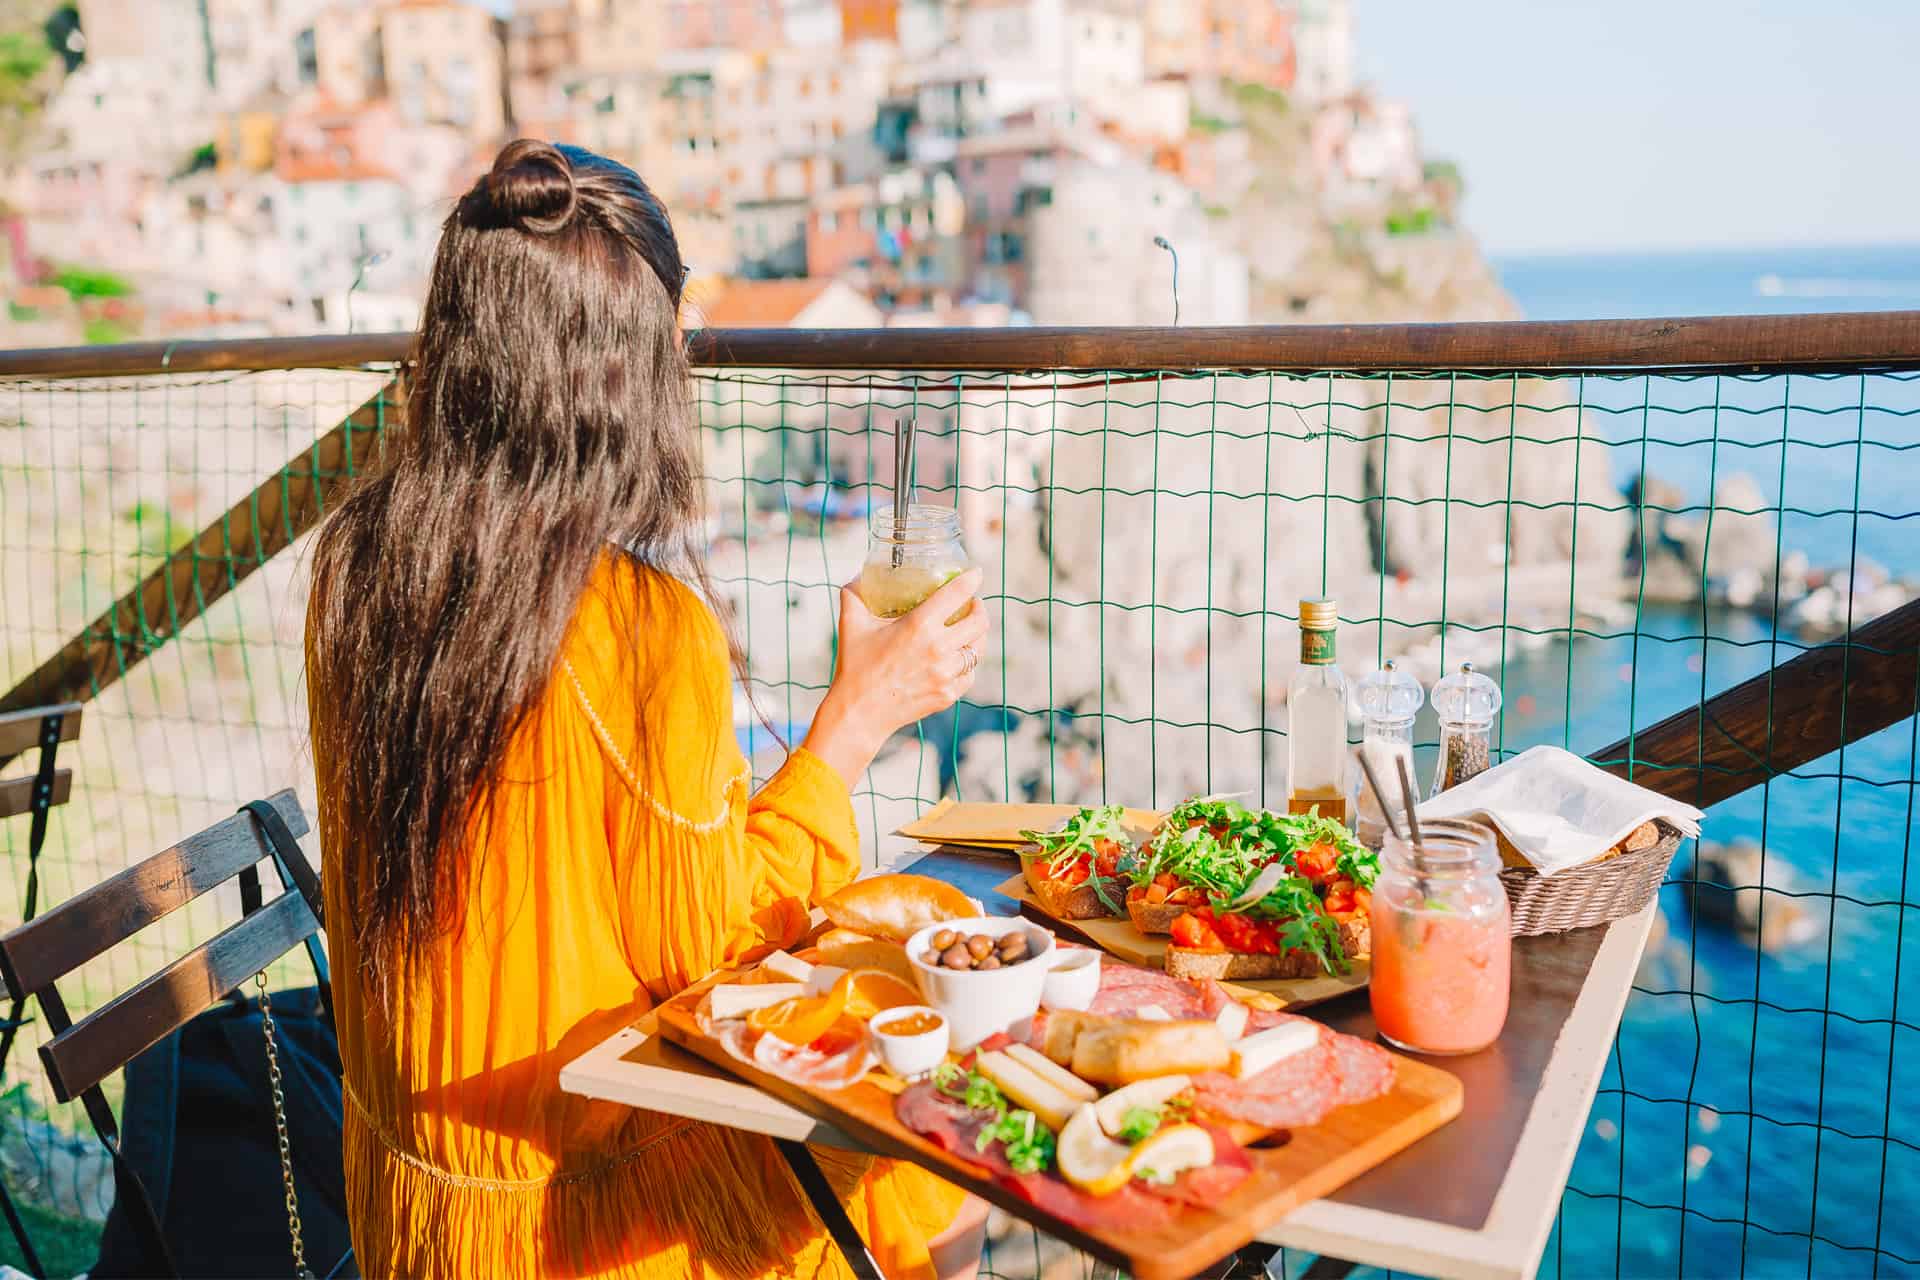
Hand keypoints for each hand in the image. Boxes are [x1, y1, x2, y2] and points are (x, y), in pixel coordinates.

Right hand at [802, 568, 990, 787]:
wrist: (859, 714)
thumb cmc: (855, 668)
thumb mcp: (851, 625)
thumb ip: (853, 595)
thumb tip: (856, 577)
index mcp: (919, 625)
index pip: (958, 594)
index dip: (972, 580)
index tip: (976, 574)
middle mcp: (939, 648)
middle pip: (980, 621)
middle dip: (980, 608)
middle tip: (972, 604)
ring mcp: (946, 674)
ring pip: (978, 649)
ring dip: (976, 636)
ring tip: (968, 630)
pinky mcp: (948, 694)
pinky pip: (969, 674)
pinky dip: (967, 664)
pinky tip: (957, 659)